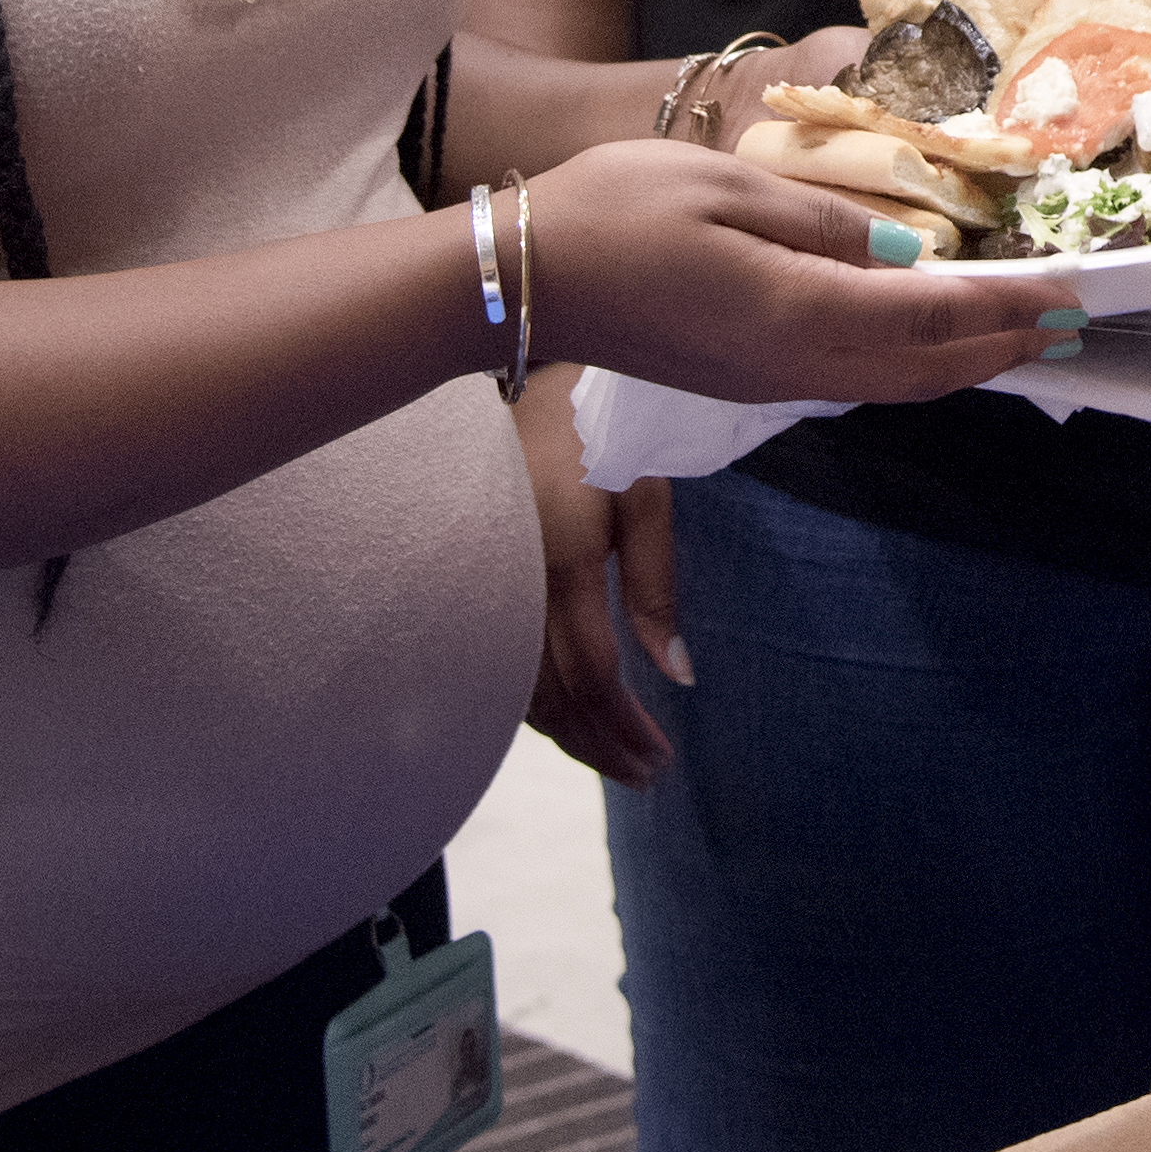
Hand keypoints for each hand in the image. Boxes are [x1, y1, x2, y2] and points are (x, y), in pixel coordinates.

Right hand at [514, 365, 680, 784]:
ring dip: (566, 733)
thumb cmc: (604, 430)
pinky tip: (564, 716)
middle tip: (644, 777)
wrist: (529, 374)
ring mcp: (483, 583)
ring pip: (517, 688)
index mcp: (559, 563)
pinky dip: (531, 701)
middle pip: (552, 697)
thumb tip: (678, 675)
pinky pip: (497, 662)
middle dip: (599, 746)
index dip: (626, 726)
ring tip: (613, 759)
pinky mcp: (471, 579)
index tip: (661, 760)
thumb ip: (655, 588)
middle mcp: (511, 583)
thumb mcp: (646, 498)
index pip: (593, 674)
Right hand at [525, 136, 1072, 410]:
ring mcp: (771, 384)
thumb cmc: (617, 210)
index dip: (1007, 306)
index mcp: (796, 311)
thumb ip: (824, 223)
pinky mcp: (749, 384)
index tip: (1070, 293)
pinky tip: (930, 344)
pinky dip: (914, 369)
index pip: (931, 314)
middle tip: (1072, 324)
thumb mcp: (726, 186)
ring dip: (964, 366)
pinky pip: (858, 385)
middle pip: (926, 369)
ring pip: (895, 388)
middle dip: (1004, 348)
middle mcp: (795, 364)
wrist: (524, 279)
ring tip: (1020, 337)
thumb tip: (909, 253)